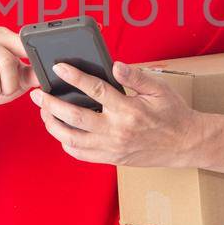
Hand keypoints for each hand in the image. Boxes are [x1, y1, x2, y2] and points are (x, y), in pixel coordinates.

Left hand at [30, 60, 207, 166]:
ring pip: (72, 139)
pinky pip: (81, 154)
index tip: (58, 68)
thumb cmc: (173, 113)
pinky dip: (66, 143)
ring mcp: (112, 148)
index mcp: (128, 110)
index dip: (74, 77)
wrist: (186, 144)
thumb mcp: (159, 89)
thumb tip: (115, 65)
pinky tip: (61, 131)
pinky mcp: (112, 159)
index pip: (95, 90)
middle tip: (37, 94)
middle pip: (74, 117)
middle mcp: (117, 131)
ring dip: (54, 125)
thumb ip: (135, 76)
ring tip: (44, 112)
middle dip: (51, 104)